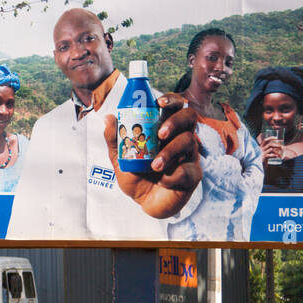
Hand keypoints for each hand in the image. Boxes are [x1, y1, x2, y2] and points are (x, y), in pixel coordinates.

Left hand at [102, 94, 201, 218]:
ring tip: (155, 165)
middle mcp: (178, 137)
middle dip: (175, 121)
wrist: (145, 203)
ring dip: (170, 151)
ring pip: (189, 141)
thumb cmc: (136, 176)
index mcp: (163, 129)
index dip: (170, 99)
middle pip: (188, 116)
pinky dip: (173, 175)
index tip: (159, 102)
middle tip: (161, 133)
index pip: (173, 106)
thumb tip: (108, 118)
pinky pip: (188, 169)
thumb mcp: (120, 158)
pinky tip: (163, 180)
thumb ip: (115, 139)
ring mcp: (188, 155)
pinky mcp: (193, 174)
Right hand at [258, 135, 282, 161]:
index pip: (265, 140)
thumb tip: (278, 147)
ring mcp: (261, 153)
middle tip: (281, 147)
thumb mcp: (265, 153)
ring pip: (271, 149)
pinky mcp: (262, 158)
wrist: (256, 166)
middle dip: (277, 145)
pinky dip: (274, 155)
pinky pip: (269, 155)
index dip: (271, 138)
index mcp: (261, 147)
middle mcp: (261, 149)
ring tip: (280, 154)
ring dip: (277, 152)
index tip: (277, 137)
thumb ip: (269, 150)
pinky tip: (276, 156)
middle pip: (270, 145)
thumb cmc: (262, 160)